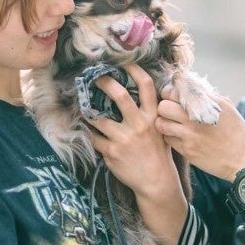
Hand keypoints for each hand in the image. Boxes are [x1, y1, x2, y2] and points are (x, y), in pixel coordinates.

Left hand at [85, 63, 180, 200]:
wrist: (156, 182)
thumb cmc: (158, 153)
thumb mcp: (161, 130)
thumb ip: (150, 113)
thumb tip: (134, 92)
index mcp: (153, 116)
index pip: (146, 86)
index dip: (134, 70)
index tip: (123, 62)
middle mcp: (139, 124)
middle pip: (119, 95)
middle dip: (104, 82)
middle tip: (94, 77)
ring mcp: (124, 138)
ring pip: (99, 118)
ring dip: (88, 111)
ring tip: (83, 105)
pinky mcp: (112, 152)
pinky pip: (94, 137)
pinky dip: (89, 133)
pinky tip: (87, 129)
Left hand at [156, 92, 244, 180]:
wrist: (243, 161)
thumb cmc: (237, 133)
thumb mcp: (227, 109)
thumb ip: (208, 97)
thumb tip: (191, 89)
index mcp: (206, 104)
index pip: (175, 91)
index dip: (171, 93)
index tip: (174, 98)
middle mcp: (195, 118)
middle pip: (163, 106)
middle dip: (164, 107)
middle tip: (170, 111)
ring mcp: (189, 136)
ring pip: (161, 124)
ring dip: (163, 122)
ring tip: (172, 124)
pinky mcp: (187, 151)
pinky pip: (168, 139)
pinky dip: (170, 136)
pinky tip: (178, 136)